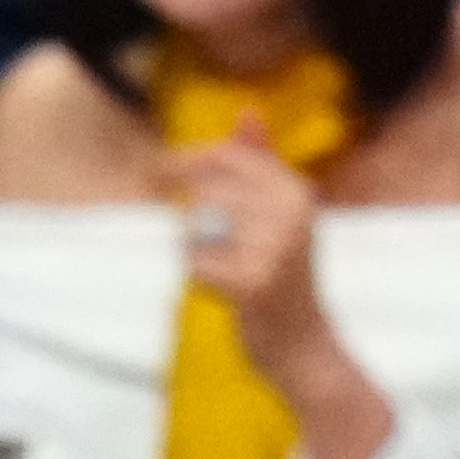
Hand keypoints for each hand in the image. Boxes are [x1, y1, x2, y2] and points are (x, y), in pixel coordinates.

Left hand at [165, 114, 332, 366]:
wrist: (304, 347)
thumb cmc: (285, 278)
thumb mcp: (281, 214)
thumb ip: (263, 163)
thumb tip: (247, 111)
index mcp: (295, 190)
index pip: (226, 156)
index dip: (184, 160)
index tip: (156, 170)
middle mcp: (289, 213)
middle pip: (207, 190)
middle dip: (187, 210)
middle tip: (190, 231)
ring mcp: (273, 248)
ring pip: (197, 225)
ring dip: (194, 247)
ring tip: (219, 268)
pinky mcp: (252, 284)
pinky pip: (196, 263)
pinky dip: (197, 276)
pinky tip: (218, 288)